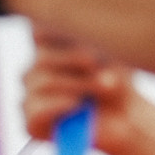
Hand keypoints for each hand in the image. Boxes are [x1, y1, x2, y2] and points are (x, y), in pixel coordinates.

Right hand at [24, 31, 141, 154]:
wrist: (126, 118)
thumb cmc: (116, 81)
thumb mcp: (106, 55)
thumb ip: (84, 41)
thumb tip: (57, 33)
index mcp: (47, 50)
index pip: (37, 32)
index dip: (55, 31)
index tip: (81, 37)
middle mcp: (33, 72)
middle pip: (42, 58)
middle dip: (75, 60)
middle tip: (100, 66)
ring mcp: (29, 98)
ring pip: (43, 82)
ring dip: (77, 83)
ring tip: (103, 86)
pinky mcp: (30, 124)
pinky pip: (36, 109)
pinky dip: (60, 105)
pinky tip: (78, 104)